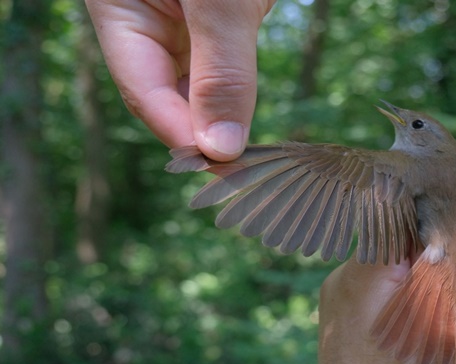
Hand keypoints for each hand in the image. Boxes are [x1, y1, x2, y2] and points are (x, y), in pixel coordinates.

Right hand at [85, 0, 275, 160]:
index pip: (145, 93)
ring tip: (252, 155)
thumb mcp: (219, 4)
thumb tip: (221, 148)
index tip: (224, 171)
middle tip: (243, 170)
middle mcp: (144, 17)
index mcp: (119, 9)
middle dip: (204, 131)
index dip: (185, 137)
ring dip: (222, 114)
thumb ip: (220, 70)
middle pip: (168, 93)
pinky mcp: (216, 14)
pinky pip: (221, 61)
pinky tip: (250, 115)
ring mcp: (180, 16)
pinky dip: (237, 88)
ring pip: (198, 82)